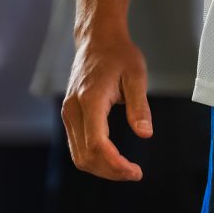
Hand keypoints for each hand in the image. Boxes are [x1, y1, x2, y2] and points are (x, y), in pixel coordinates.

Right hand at [61, 33, 151, 181]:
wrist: (97, 39)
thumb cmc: (119, 54)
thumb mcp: (136, 74)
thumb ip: (139, 105)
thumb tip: (145, 134)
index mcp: (91, 99)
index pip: (97, 144)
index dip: (115, 164)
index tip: (135, 172)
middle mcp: (74, 109)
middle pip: (85, 156)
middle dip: (110, 171)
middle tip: (134, 173)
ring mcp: (68, 113)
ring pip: (78, 156)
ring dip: (101, 169)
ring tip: (125, 169)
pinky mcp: (69, 115)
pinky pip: (77, 146)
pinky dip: (94, 158)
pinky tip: (112, 158)